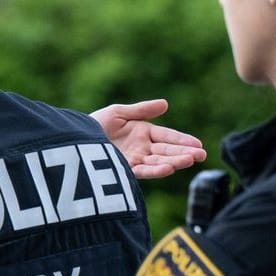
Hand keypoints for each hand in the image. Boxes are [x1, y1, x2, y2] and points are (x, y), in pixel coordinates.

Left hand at [91, 99, 208, 179]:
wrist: (73, 140)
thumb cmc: (93, 125)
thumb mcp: (118, 113)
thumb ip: (141, 110)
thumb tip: (165, 104)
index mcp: (143, 133)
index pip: (167, 136)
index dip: (182, 140)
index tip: (198, 144)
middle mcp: (141, 148)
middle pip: (167, 151)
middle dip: (185, 153)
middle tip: (202, 155)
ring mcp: (134, 160)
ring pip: (158, 161)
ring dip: (175, 161)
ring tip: (190, 161)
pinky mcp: (124, 170)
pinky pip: (142, 170)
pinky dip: (155, 169)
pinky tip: (168, 168)